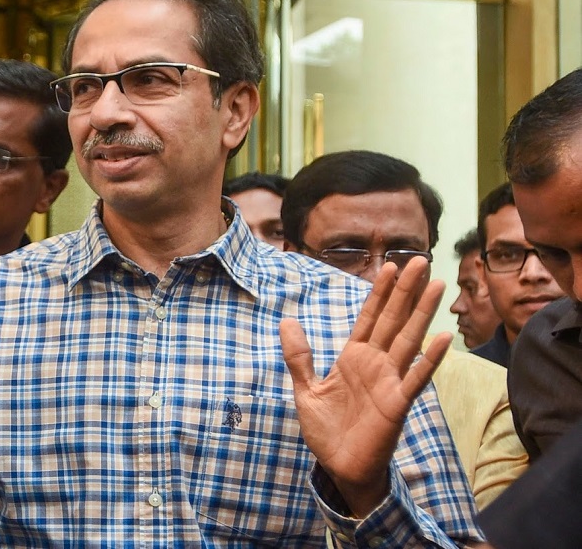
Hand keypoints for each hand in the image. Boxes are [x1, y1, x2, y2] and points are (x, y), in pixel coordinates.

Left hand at [282, 257, 450, 515]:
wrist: (339, 468)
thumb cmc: (327, 431)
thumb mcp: (305, 389)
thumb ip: (299, 356)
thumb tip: (286, 320)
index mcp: (353, 358)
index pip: (369, 317)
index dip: (379, 293)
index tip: (388, 266)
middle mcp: (375, 364)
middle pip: (392, 320)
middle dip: (404, 291)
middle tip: (419, 260)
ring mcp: (389, 382)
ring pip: (408, 340)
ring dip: (421, 313)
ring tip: (436, 285)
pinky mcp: (397, 404)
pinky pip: (415, 378)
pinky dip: (429, 359)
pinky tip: (443, 338)